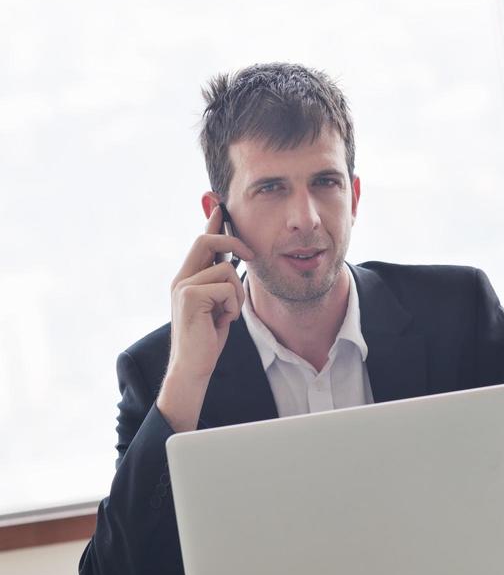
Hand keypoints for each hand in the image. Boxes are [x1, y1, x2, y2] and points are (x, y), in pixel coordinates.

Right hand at [168, 204, 253, 379]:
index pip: (200, 243)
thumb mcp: (217, 307)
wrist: (193, 368)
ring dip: (236, 294)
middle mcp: (181, 279)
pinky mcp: (190, 297)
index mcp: (186, 279)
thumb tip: (233, 262)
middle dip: (232, 242)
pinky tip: (224, 322)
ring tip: (228, 315)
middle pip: (206, 241)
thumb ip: (219, 284)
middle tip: (251, 254)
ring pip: (225, 270)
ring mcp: (183, 286)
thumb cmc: (207, 340)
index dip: (212, 223)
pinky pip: (226, 288)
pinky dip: (233, 306)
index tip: (222, 206)